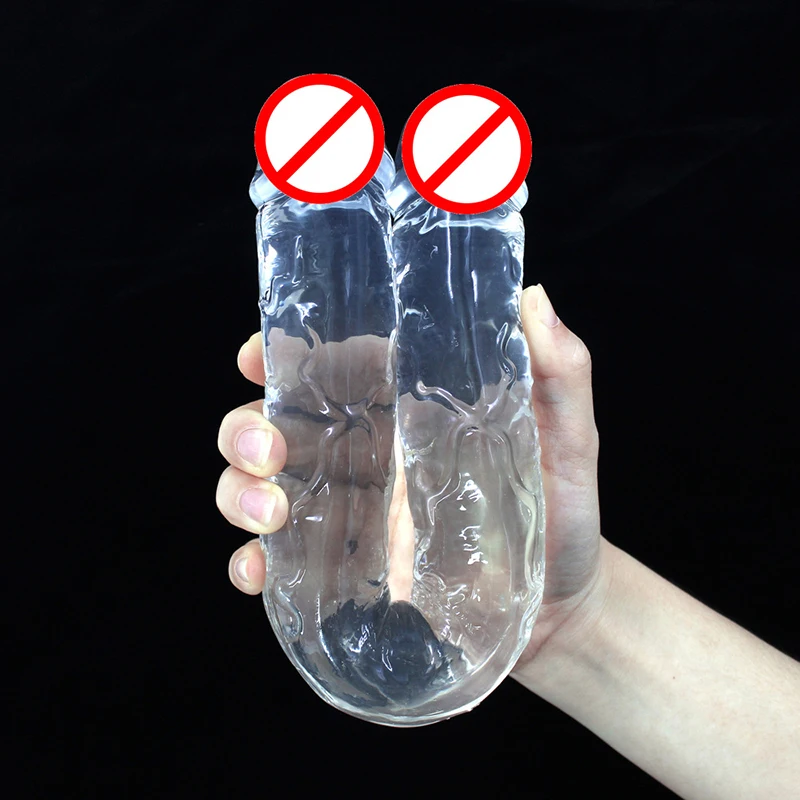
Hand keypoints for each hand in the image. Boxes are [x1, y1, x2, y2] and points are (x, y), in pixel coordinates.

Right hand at [216, 284, 607, 667]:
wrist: (561, 608)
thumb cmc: (562, 514)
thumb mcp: (571, 441)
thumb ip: (560, 373)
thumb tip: (532, 297)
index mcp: (406, 410)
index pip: (330, 367)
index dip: (281, 355)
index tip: (257, 357)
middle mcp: (366, 454)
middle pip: (275, 425)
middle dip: (246, 430)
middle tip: (267, 453)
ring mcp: (349, 512)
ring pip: (259, 484)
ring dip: (239, 490)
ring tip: (270, 515)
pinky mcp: (344, 570)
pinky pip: (278, 561)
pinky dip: (251, 562)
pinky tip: (258, 571)